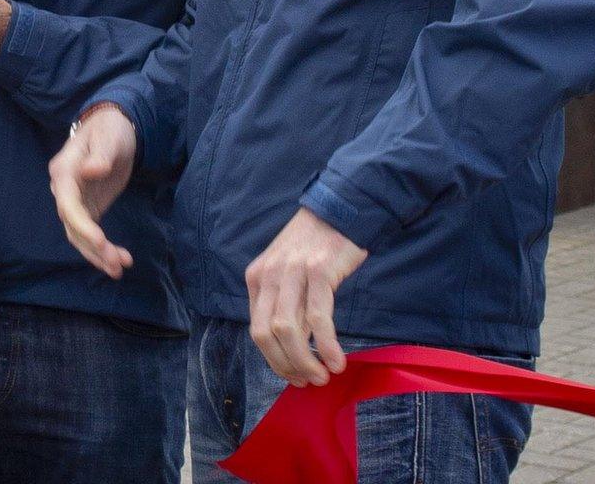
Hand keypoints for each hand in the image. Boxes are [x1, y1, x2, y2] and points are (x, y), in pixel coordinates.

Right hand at [49, 103, 137, 277]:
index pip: (68, 206)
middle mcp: (63, 190)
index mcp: (64, 172)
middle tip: (117, 264)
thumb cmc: (110, 130)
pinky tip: (117, 261)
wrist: (112, 128)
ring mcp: (73, 201)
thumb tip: (92, 169)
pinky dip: (101, 250)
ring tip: (120, 269)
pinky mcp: (87, 208)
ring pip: (79, 235)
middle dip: (93, 248)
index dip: (83, 227)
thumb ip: (101, 155)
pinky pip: (89, 234)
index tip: (102, 243)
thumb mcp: (109, 139)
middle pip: (72, 226)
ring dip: (97, 255)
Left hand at [245, 207, 368, 387]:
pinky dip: (326, 345)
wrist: (338, 212)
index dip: (274, 360)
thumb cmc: (314, 247)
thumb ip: (283, 303)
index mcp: (257, 279)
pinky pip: (318, 318)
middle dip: (288, 366)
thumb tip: (292, 348)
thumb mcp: (285, 271)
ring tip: (324, 375)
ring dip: (305, 361)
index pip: (256, 330)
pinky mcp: (320, 272)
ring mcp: (293, 273)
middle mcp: (269, 276)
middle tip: (310, 381)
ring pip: (288, 330)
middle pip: (267, 335)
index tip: (293, 376)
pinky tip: (337, 360)